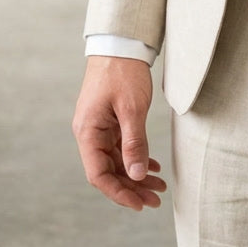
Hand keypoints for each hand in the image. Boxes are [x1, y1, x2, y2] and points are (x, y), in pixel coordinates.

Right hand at [72, 56, 167, 210]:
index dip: (119, 192)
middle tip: (156, 199)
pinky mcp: (109, 120)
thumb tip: (135, 175)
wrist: (121, 43)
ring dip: (136, 174)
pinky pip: (120, 146)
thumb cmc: (123, 72)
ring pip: (116, 160)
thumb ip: (133, 142)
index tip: (140, 203)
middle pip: (108, 170)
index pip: (99, 175)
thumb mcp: (132, 108)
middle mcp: (90, 133)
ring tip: (159, 185)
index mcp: (88, 132)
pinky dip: (136, 157)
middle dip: (132, 187)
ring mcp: (99, 127)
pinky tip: (152, 165)